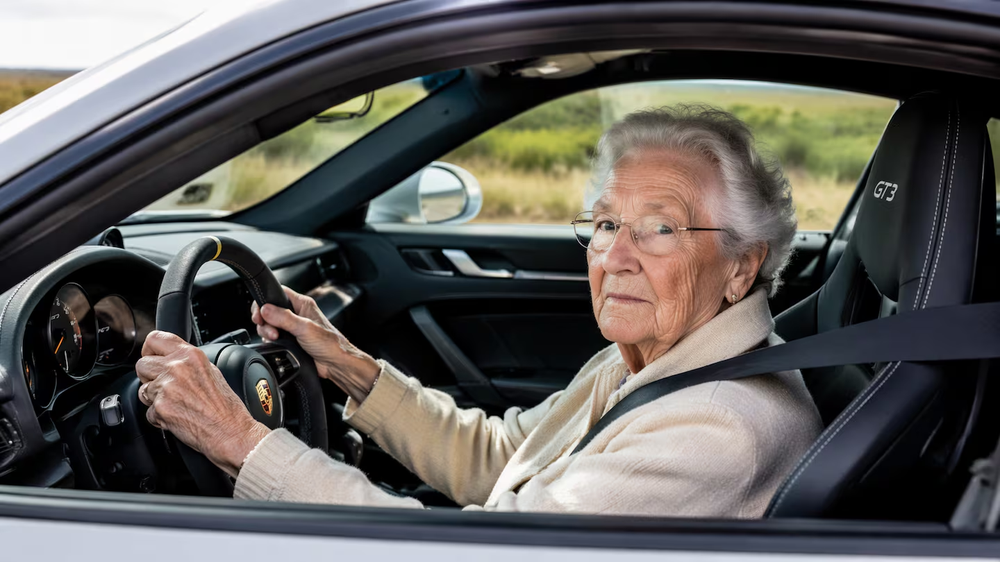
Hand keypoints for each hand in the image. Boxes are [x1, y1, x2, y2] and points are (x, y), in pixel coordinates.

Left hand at [136, 331, 269, 476]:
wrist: (230, 431)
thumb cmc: (226, 407)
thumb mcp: (212, 372)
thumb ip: (188, 362)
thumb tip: (171, 359)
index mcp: (191, 355)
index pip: (154, 339)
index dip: (149, 349)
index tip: (152, 356)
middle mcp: (177, 368)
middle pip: (142, 364)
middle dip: (149, 376)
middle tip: (164, 385)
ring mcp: (166, 387)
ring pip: (142, 389)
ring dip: (153, 397)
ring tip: (174, 403)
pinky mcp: (160, 408)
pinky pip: (148, 411)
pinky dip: (159, 416)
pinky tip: (177, 416)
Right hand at [251, 286, 379, 402]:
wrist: (336, 364)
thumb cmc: (330, 344)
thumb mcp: (305, 328)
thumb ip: (284, 318)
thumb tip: (265, 309)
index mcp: (302, 304)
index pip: (277, 292)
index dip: (264, 301)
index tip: (259, 313)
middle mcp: (297, 313)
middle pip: (269, 310)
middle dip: (265, 321)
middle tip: (271, 331)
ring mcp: (292, 327)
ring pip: (270, 324)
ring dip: (267, 332)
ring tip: (276, 338)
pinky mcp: (290, 340)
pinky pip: (273, 337)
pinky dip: (271, 341)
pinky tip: (276, 345)